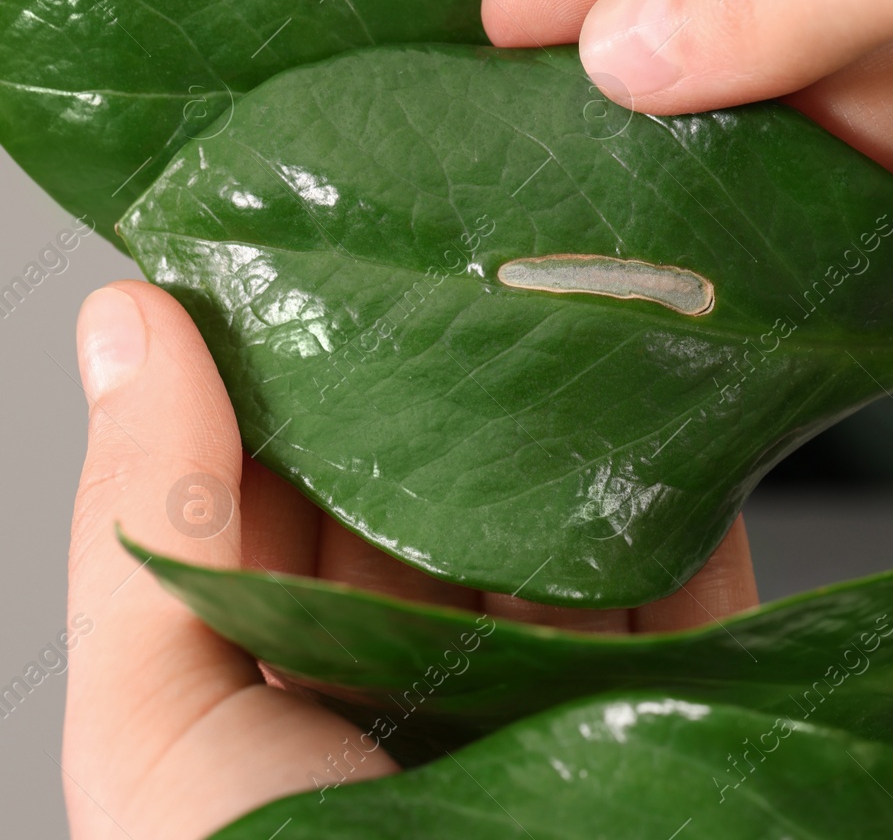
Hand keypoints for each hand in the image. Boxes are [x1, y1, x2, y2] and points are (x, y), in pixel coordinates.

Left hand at [62, 281, 757, 839]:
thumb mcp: (157, 744)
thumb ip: (146, 530)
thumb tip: (127, 318)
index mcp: (285, 683)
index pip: (279, 488)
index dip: (281, 360)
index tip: (308, 228)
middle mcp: (426, 677)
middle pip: (436, 489)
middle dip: (443, 368)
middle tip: (457, 216)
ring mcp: (569, 688)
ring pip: (571, 515)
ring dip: (576, 408)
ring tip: (576, 262)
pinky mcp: (695, 702)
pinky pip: (697, 569)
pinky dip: (694, 478)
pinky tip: (682, 376)